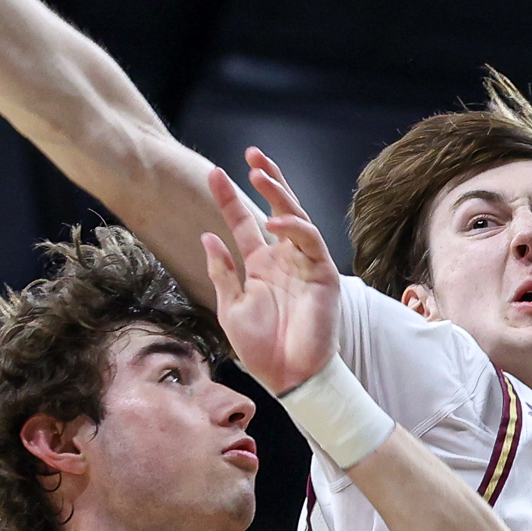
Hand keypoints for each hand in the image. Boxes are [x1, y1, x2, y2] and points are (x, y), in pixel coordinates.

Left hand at [199, 149, 338, 396]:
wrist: (288, 376)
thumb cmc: (261, 349)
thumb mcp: (231, 307)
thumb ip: (222, 272)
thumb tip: (208, 236)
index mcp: (260, 266)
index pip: (244, 222)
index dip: (230, 198)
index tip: (213, 174)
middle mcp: (284, 259)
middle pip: (276, 208)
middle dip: (265, 179)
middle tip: (250, 154)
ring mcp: (305, 264)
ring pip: (296, 217)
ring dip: (279, 193)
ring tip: (259, 174)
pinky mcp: (323, 274)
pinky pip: (311, 241)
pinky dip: (294, 228)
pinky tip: (274, 222)